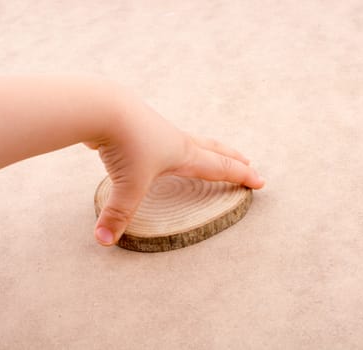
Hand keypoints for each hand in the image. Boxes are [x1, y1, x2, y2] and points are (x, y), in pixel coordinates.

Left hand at [87, 93, 264, 245]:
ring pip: (190, 140)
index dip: (242, 176)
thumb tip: (104, 241)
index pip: (220, 167)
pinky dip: (172, 144)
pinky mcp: (139, 126)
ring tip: (206, 153)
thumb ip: (119, 215)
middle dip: (232, 157)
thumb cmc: (124, 144)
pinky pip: (162, 137)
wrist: (101, 107)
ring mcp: (157, 130)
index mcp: (183, 154)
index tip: (260, 181)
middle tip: (247, 160)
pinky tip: (160, 148)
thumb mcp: (127, 185)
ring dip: (205, 148)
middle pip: (213, 148)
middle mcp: (175, 140)